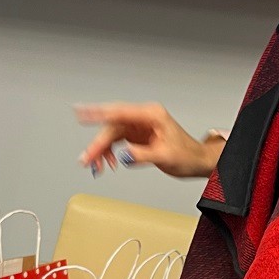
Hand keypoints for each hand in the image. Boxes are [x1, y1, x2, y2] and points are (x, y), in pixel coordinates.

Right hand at [76, 102, 222, 178]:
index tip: (82, 113)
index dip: (98, 112)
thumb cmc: (187, 155)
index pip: (119, 112)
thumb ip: (142, 155)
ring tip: (97, 166)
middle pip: (112, 126)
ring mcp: (138, 125)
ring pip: (111, 134)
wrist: (196, 161)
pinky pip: (115, 141)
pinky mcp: (136, 135)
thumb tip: (123, 155)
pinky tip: (108, 162)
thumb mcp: (165, 156)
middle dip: (98, 144)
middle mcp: (143, 117)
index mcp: (152, 114)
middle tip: (87, 159)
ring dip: (101, 150)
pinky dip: (109, 152)